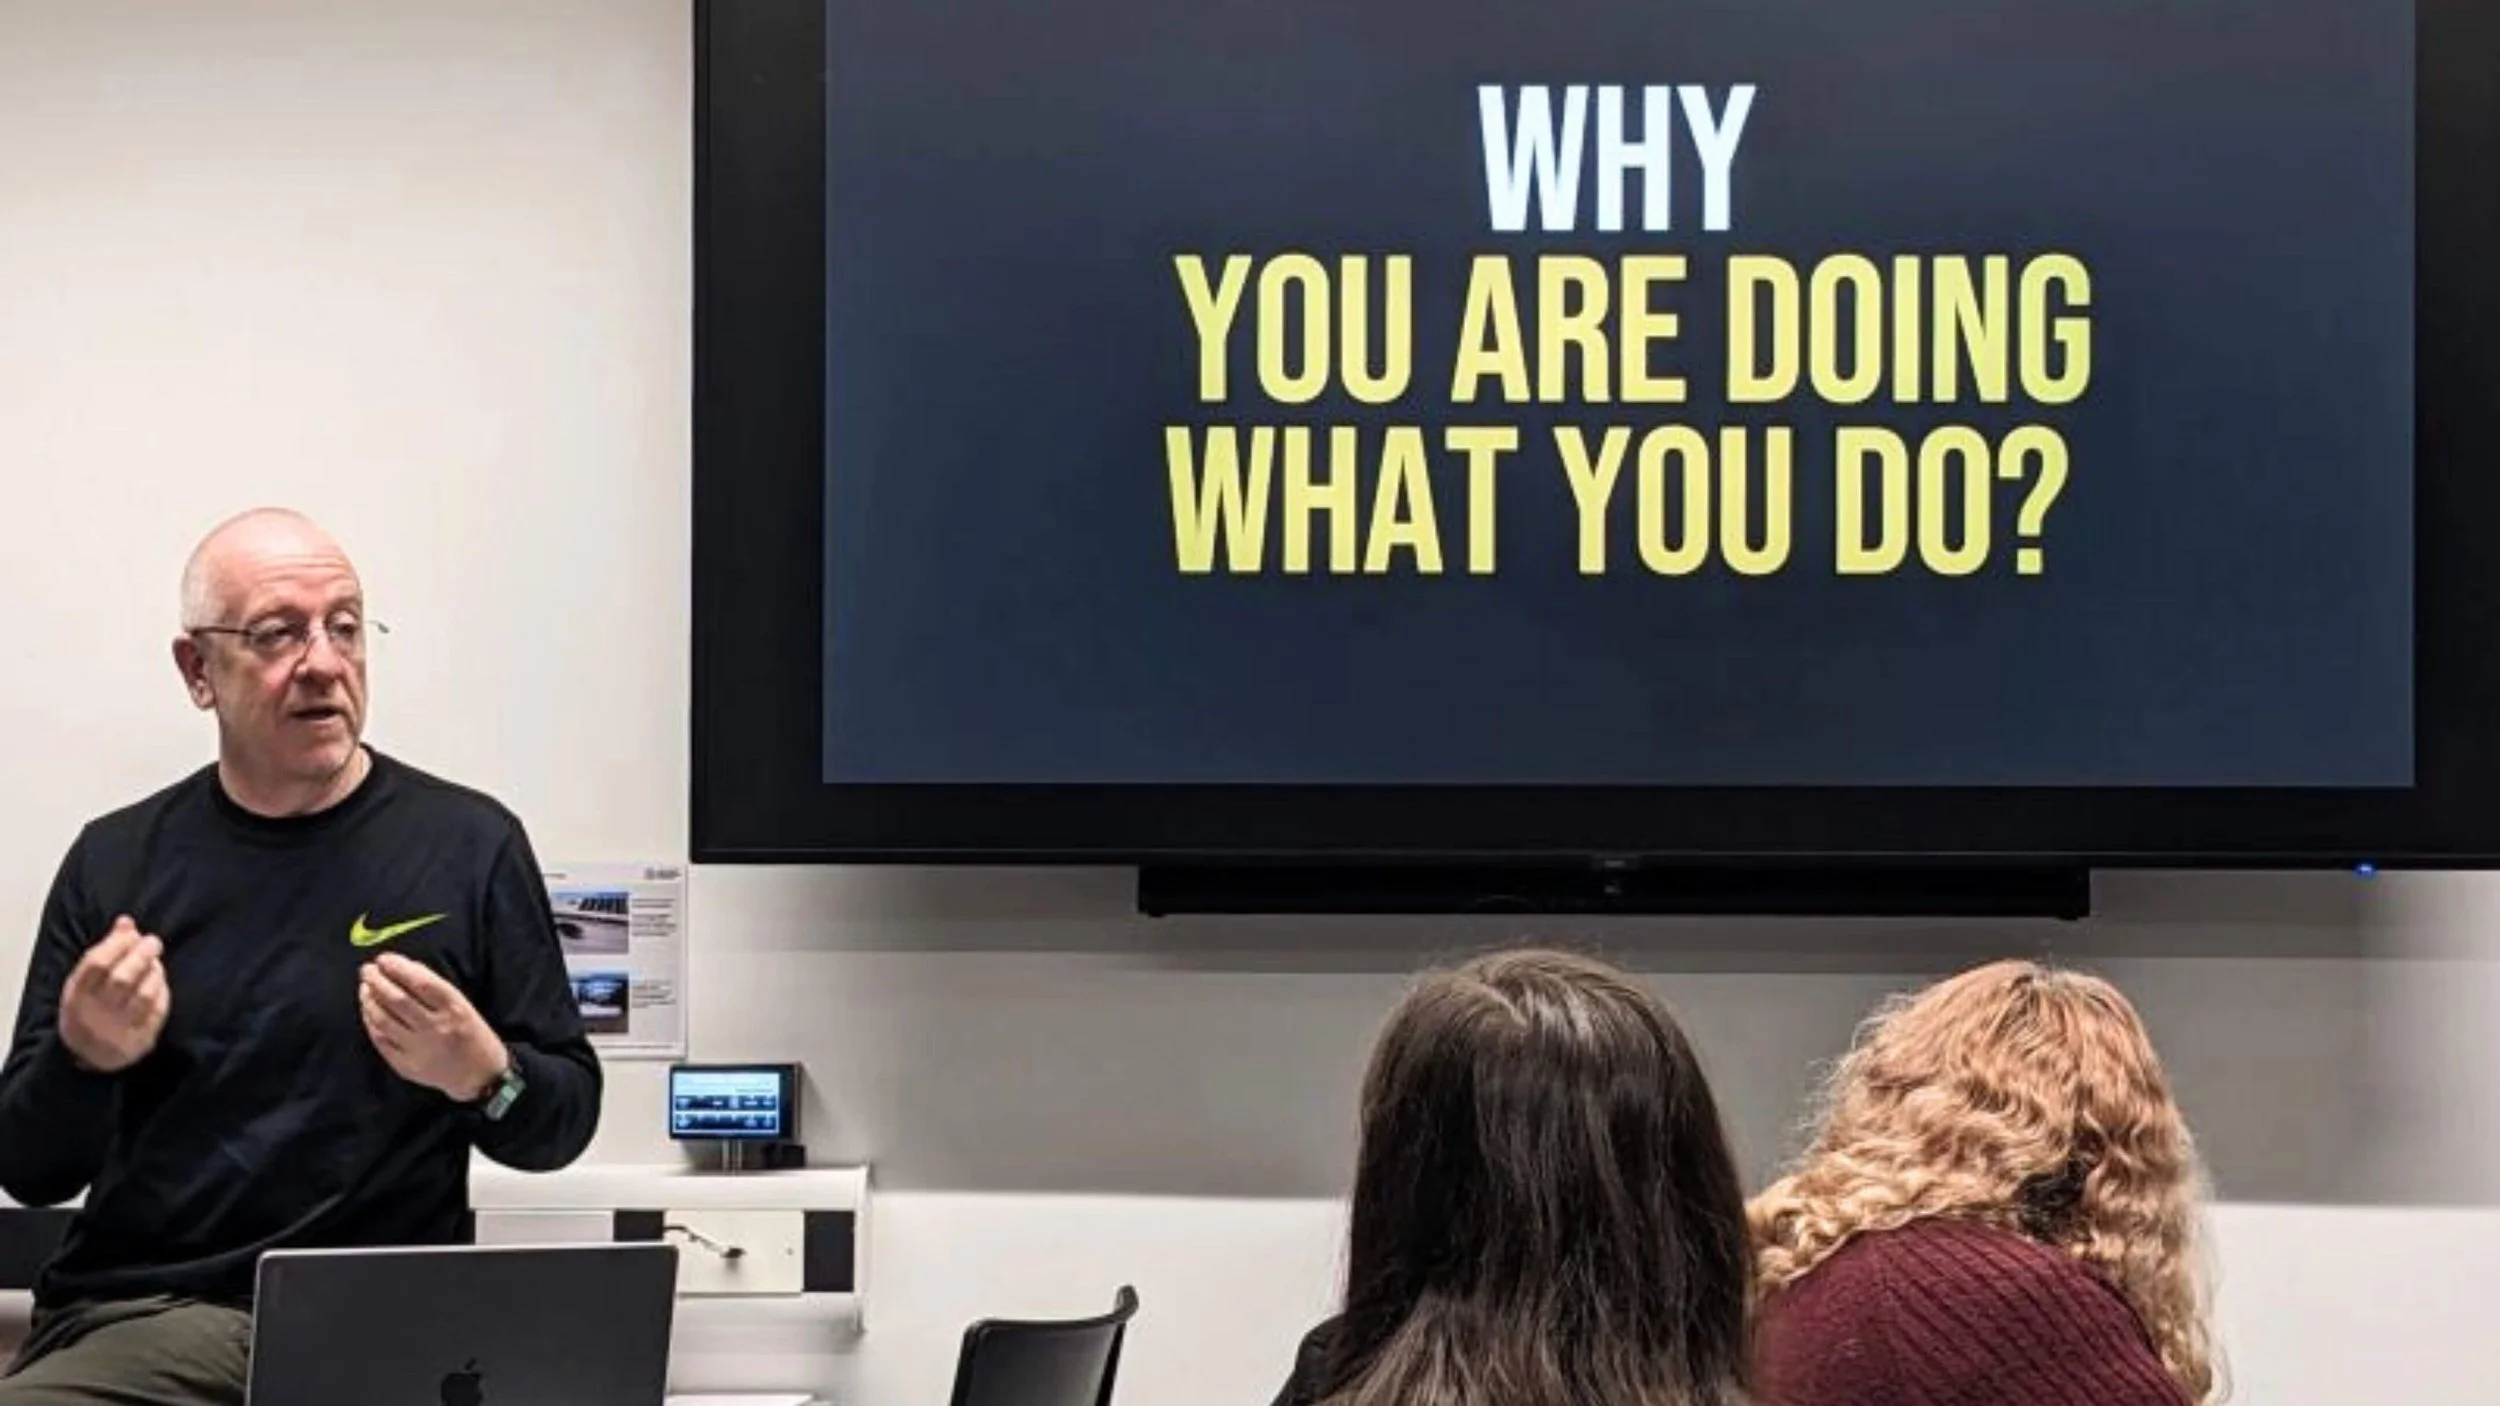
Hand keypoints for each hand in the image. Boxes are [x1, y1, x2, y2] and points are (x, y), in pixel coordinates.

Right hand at [57, 916, 169, 1072]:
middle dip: (141, 955)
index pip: (96, 965)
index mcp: (76, 996)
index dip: (117, 943)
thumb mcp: (84, 982)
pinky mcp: (139, 1039)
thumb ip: (104, 952)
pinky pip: (156, 1012)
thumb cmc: (88, 1008)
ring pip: (142, 996)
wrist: (88, 1056)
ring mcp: (118, 1029)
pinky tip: (159, 981)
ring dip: (154, 973)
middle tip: (153, 941)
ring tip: (155, 962)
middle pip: (122, 980)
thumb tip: (126, 922)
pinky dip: (161, 992)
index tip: (132, 931)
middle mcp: (95, 1014)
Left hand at [359, 953, 508, 1101]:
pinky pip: (381, 1041)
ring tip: (364, 988)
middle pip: (398, 1000)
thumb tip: (407, 967)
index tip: (384, 958)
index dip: (399, 968)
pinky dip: (371, 1023)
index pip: (421, 983)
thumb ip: (436, 987)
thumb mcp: (463, 1006)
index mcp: (454, 1009)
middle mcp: (436, 1028)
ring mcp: (419, 1049)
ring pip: (384, 1020)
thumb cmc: (473, 1035)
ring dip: (369, 1000)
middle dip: (377, 981)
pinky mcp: (407, 1066)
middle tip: (367, 970)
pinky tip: (368, 1011)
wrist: (480, 1076)